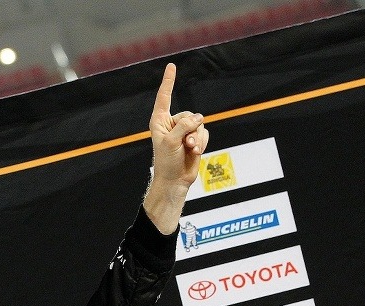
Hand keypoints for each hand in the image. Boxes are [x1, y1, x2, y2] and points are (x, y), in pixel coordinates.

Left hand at [143, 62, 207, 233]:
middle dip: (190, 129)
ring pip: (199, 124)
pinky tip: (195, 153)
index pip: (164, 97)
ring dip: (197, 139)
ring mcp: (184, 131)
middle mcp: (172, 123)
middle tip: (184, 144)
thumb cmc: (166, 162)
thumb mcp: (171, 141)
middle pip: (189, 114)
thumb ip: (184, 126)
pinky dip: (202, 143)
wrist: (175, 180)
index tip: (172, 66)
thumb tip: (199, 118)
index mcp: (159, 121)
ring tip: (189, 150)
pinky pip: (205, 133)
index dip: (169, 81)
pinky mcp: (195, 139)